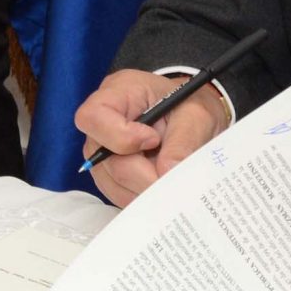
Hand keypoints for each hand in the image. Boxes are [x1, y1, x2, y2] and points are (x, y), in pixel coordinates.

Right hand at [73, 68, 229, 205]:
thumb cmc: (188, 108)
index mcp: (117, 94)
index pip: (94, 116)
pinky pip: (118, 194)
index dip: (121, 137)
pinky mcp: (107, 173)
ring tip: (171, 177)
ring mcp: (100, 151)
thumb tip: (167, 173)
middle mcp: (100, 124)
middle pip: (106, 159)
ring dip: (145, 188)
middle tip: (174, 176)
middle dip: (144, 174)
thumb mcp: (196, 116)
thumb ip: (183, 142)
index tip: (154, 140)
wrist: (189, 118)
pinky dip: (143, 196)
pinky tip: (161, 185)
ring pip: (112, 182)